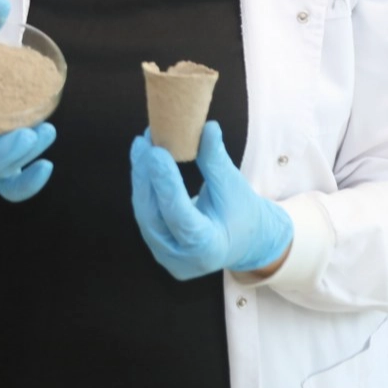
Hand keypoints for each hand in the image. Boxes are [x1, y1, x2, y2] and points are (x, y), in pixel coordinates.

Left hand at [130, 121, 292, 279]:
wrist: (246, 242)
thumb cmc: (242, 212)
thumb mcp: (233, 186)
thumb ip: (215, 160)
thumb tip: (207, 127)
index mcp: (208, 248)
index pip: (180, 216)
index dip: (166, 184)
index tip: (156, 152)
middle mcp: (183, 260)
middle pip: (154, 216)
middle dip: (146, 177)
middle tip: (144, 142)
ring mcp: (167, 257)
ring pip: (145, 215)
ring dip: (141, 179)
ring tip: (141, 147)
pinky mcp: (158, 248)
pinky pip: (146, 216)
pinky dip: (144, 189)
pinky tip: (143, 164)